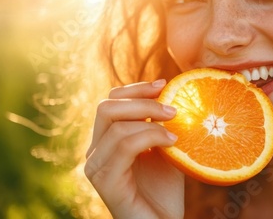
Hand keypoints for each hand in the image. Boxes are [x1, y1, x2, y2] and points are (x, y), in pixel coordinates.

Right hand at [84, 80, 183, 218]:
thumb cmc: (165, 188)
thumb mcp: (164, 147)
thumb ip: (160, 122)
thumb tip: (170, 89)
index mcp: (105, 140)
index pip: (110, 101)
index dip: (135, 89)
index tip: (164, 84)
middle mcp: (95, 151)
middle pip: (106, 107)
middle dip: (142, 101)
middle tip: (174, 109)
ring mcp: (97, 167)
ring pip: (116, 126)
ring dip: (152, 122)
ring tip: (176, 132)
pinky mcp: (106, 182)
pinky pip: (124, 147)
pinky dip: (150, 137)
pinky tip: (172, 143)